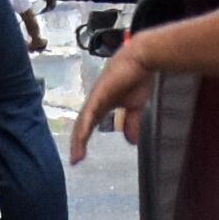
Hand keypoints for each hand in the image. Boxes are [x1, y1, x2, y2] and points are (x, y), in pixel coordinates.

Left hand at [68, 44, 154, 163]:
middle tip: (75, 160)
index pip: (89, 124)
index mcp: (103, 104)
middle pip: (82, 124)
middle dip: (78, 143)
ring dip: (79, 138)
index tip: (80, 157)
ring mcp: (96, 96)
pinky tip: (82, 136)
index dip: (83, 140)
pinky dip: (85, 124)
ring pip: (83, 120)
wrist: (142, 59)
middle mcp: (96, 101)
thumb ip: (130, 122)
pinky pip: (91, 111)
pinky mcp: (100, 92)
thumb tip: (131, 142)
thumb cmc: (138, 78)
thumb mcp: (134, 106)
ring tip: (77, 156)